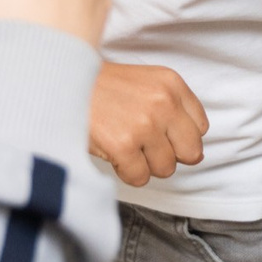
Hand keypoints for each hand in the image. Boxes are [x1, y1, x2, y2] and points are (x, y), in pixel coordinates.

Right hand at [89, 62, 207, 185]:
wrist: (61, 82)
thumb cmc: (102, 87)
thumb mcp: (146, 83)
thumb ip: (174, 110)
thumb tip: (195, 155)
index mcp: (171, 84)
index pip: (200, 128)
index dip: (179, 137)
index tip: (160, 134)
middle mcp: (163, 103)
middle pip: (190, 152)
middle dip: (169, 154)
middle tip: (145, 145)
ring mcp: (144, 125)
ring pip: (165, 168)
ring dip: (145, 163)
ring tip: (124, 143)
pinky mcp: (124, 146)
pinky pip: (140, 178)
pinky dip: (126, 172)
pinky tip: (114, 153)